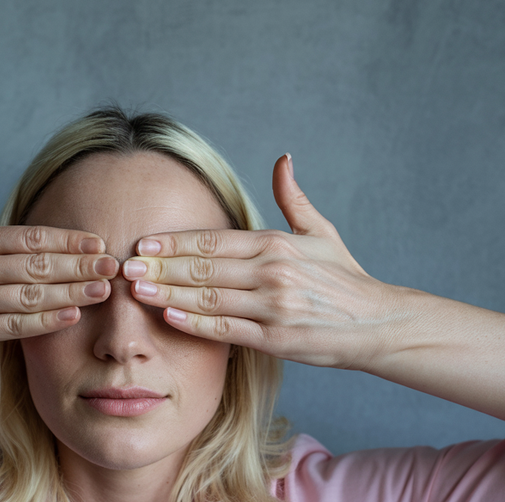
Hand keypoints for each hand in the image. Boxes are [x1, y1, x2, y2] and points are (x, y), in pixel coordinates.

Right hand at [0, 158, 117, 360]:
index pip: (30, 236)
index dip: (67, 239)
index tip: (96, 242)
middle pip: (38, 263)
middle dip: (80, 264)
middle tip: (114, 265)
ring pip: (32, 294)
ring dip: (72, 292)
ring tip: (104, 291)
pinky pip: (14, 325)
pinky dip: (45, 321)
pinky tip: (70, 316)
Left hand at [122, 154, 398, 369]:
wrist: (379, 323)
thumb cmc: (346, 279)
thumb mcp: (322, 233)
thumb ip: (294, 198)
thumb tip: (282, 159)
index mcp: (277, 244)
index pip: (213, 240)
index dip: (174, 241)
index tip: (143, 241)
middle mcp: (273, 272)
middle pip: (203, 267)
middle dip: (160, 266)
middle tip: (125, 265)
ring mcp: (274, 306)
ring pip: (209, 298)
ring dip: (169, 293)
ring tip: (137, 290)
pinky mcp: (277, 339)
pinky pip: (227, 330)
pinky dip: (196, 323)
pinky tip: (170, 316)